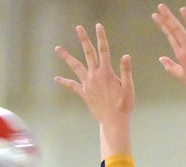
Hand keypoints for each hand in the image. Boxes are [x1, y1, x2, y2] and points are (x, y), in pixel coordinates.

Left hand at [54, 23, 134, 138]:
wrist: (113, 121)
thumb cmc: (124, 105)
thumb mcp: (129, 87)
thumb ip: (126, 71)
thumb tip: (126, 56)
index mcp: (106, 72)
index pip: (104, 50)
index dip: (101, 37)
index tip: (98, 26)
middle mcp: (95, 75)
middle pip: (88, 53)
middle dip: (84, 39)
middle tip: (79, 28)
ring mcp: (87, 84)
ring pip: (75, 66)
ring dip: (67, 56)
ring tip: (58, 48)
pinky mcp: (84, 93)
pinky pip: (72, 86)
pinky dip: (64, 81)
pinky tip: (56, 78)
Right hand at [152, 4, 185, 98]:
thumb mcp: (180, 75)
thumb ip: (170, 66)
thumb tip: (161, 59)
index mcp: (181, 55)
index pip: (170, 36)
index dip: (162, 24)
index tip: (155, 15)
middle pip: (177, 30)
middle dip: (168, 17)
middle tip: (161, 6)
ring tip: (182, 9)